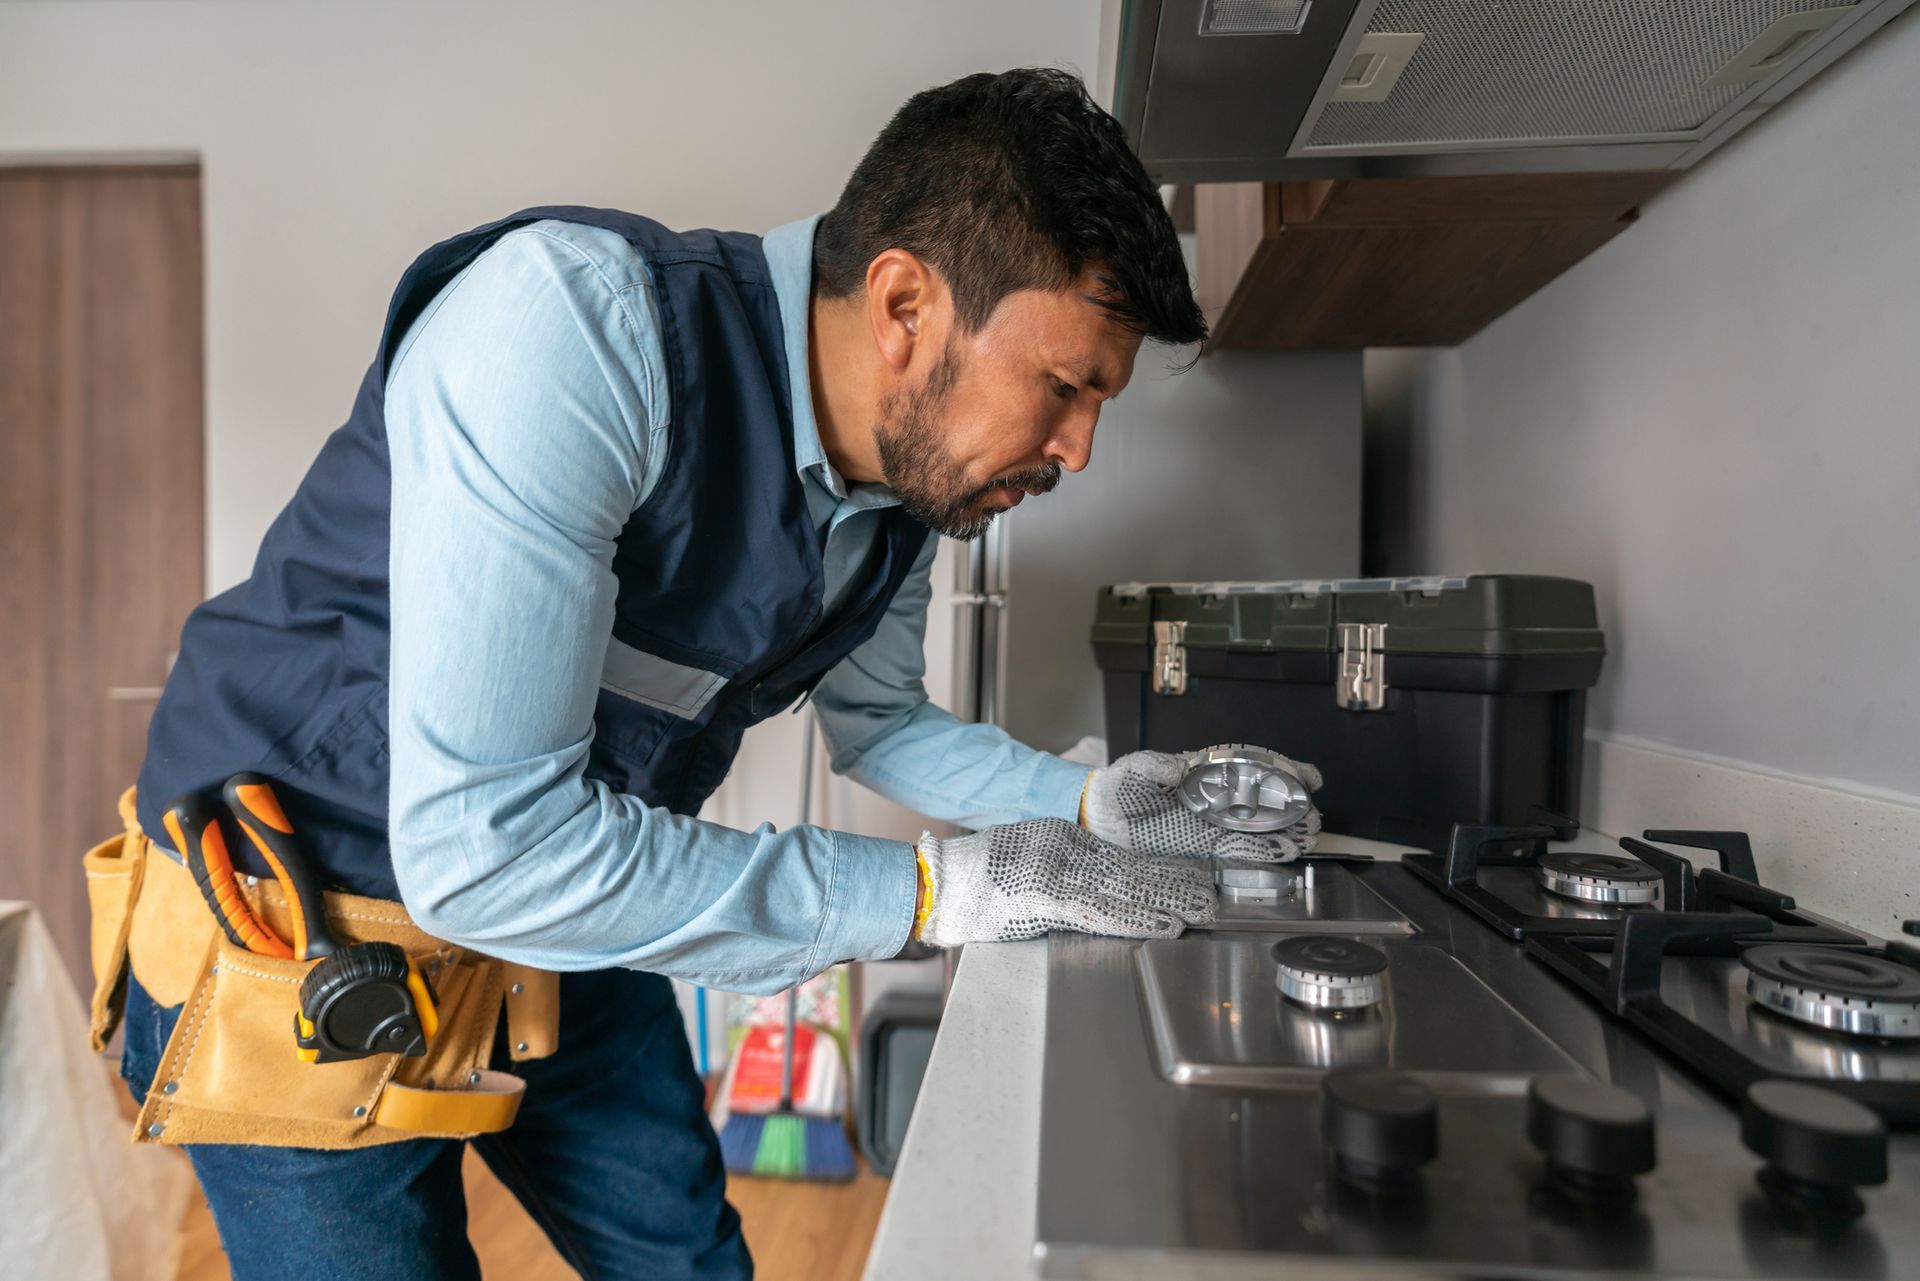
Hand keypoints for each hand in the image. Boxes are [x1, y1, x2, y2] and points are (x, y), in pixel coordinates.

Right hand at [915, 818, 1213, 946]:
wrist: (936, 885)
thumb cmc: (973, 881)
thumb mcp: (1023, 861)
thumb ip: (1061, 873)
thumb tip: (1098, 892)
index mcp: (1059, 839)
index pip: (1119, 857)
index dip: (1157, 870)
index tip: (1187, 877)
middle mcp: (1063, 848)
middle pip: (1130, 869)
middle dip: (1172, 885)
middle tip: (1209, 896)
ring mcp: (1055, 871)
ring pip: (1123, 888)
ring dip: (1164, 902)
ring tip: (1198, 911)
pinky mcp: (1045, 895)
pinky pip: (1099, 910)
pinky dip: (1133, 918)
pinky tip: (1159, 925)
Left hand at [1081, 749, 1323, 862]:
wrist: (1098, 821)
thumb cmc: (1117, 789)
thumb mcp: (1134, 770)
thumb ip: (1155, 765)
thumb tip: (1181, 763)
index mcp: (1204, 775)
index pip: (1249, 768)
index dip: (1281, 770)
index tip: (1307, 775)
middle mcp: (1214, 801)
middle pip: (1262, 802)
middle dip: (1291, 808)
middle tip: (1314, 818)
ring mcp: (1210, 827)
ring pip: (1256, 829)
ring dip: (1284, 833)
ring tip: (1307, 837)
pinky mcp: (1202, 851)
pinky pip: (1237, 852)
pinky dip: (1261, 853)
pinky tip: (1282, 855)